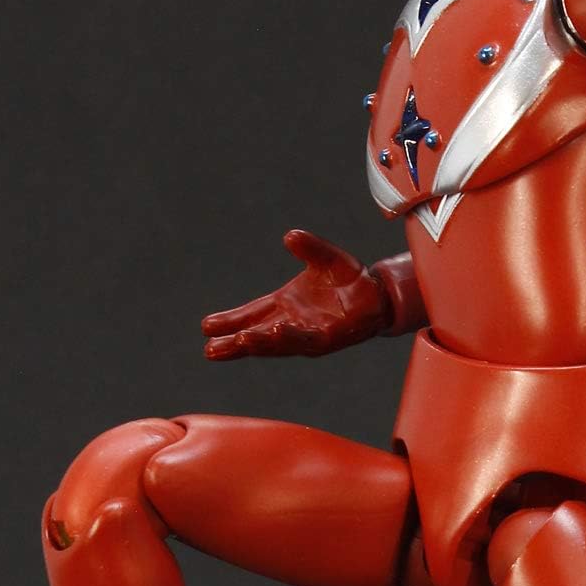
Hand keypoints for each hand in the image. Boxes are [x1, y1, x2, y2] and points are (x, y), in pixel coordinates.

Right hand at [201, 229, 389, 359]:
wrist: (379, 295)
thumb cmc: (348, 279)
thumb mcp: (327, 258)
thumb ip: (310, 248)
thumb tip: (290, 236)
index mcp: (285, 305)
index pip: (252, 315)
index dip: (230, 321)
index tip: (206, 327)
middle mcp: (292, 323)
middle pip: (258, 335)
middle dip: (236, 343)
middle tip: (211, 349)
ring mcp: (309, 333)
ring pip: (278, 342)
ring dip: (259, 343)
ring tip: (239, 342)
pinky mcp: (329, 339)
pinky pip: (306, 338)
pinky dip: (290, 336)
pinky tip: (275, 331)